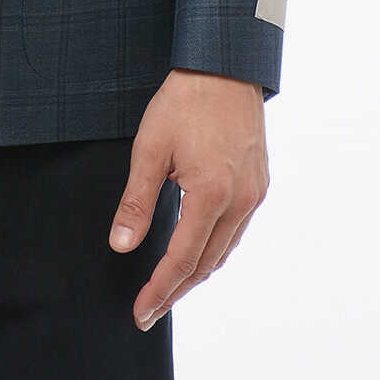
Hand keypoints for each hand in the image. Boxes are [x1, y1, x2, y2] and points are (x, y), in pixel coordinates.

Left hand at [108, 68, 268, 329]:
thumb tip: (121, 245)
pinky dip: (214, 250)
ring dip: (196, 274)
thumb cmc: (184, 101)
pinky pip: (236, 231)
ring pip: (224, 251)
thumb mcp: (150, 147)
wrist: (224, 66)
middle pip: (205, 264)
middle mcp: (240, 201)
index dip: (159, 290)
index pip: (182, 260)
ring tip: (168, 289)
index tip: (140, 313)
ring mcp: (254, 194)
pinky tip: (196, 252)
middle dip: (176, 291)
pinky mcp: (258, 184)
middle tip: (149, 310)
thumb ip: (136, 201)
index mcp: (212, 194)